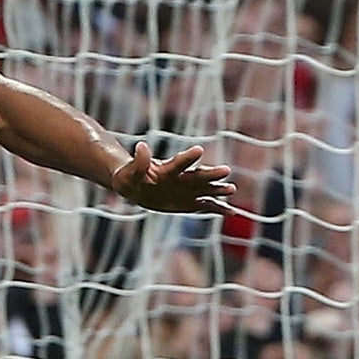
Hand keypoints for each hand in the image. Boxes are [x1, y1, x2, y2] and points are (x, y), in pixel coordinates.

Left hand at [110, 142, 237, 215]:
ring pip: (205, 189)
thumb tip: (141, 146)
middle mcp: (181, 178)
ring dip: (218, 189)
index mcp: (166, 169)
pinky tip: (231, 211)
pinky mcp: (190, 202)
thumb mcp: (128, 173)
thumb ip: (137, 162)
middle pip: (197, 175)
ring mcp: (187, 190)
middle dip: (211, 173)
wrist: (136, 188)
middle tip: (226, 170)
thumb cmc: (129, 178)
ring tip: (231, 189)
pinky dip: (218, 208)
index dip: (187, 157)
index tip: (199, 150)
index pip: (178, 163)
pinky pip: (206, 205)